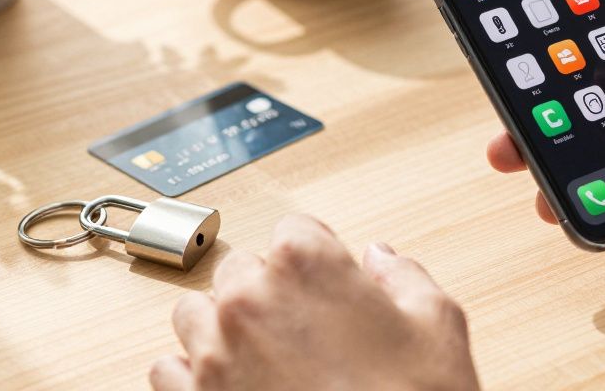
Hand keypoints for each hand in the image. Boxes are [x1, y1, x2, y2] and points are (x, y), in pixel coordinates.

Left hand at [150, 215, 479, 390]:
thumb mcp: (438, 325)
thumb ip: (404, 277)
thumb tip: (383, 259)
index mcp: (306, 265)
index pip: (296, 229)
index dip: (319, 257)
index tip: (330, 280)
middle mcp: (250, 300)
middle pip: (243, 268)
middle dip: (271, 290)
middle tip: (307, 326)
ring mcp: (214, 353)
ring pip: (195, 313)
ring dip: (223, 325)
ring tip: (263, 354)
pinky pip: (167, 370)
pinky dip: (191, 374)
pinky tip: (228, 385)